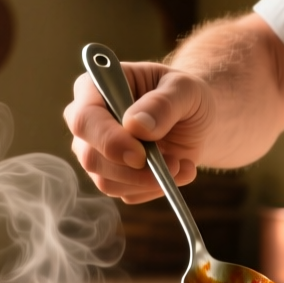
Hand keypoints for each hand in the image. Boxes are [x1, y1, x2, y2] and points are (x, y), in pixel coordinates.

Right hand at [64, 62, 215, 203]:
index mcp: (95, 89)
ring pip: (106, 181)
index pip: (84, 118)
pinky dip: (157, 188)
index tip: (140, 155)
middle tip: (173, 164)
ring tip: (182, 164)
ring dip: (149, 181)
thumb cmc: (186, 95)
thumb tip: (135, 126)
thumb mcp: (184, 88)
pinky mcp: (113, 176)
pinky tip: (180, 170)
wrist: (199, 120)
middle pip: (90, 157)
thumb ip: (162, 103)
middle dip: (132, 170)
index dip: (108, 140)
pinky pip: (126, 193)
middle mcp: (89, 123)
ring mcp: (97, 152)